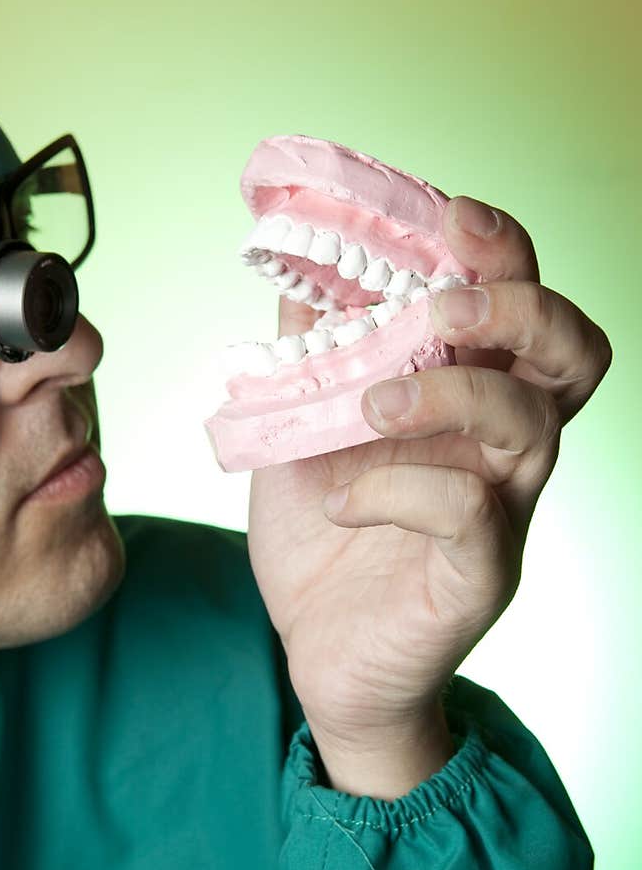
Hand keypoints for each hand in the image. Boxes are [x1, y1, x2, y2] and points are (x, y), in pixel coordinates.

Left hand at [247, 195, 611, 764]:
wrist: (320, 654)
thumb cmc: (324, 539)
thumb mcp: (300, 430)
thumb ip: (309, 355)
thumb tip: (298, 266)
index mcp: (469, 395)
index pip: (520, 301)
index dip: (500, 249)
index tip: (444, 216)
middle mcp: (503, 446)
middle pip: (571, 351)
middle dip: (516, 304)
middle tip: (438, 306)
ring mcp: (503, 509)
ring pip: (532, 423)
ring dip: (451, 391)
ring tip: (371, 404)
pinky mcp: (481, 573)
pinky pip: (471, 512)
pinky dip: (397, 490)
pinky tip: (341, 502)